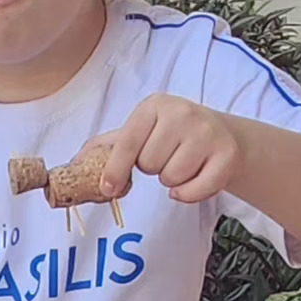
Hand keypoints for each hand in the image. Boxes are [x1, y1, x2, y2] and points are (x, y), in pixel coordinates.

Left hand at [95, 95, 241, 203]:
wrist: (223, 135)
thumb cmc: (172, 135)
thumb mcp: (140, 131)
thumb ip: (107, 146)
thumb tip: (73, 164)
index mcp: (154, 106)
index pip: (127, 142)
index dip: (115, 169)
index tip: (108, 188)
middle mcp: (182, 113)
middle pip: (149, 164)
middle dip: (153, 169)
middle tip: (166, 157)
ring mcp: (207, 133)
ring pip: (170, 179)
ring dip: (172, 181)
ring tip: (183, 163)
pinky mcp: (226, 155)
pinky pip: (193, 191)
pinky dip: (189, 194)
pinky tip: (194, 178)